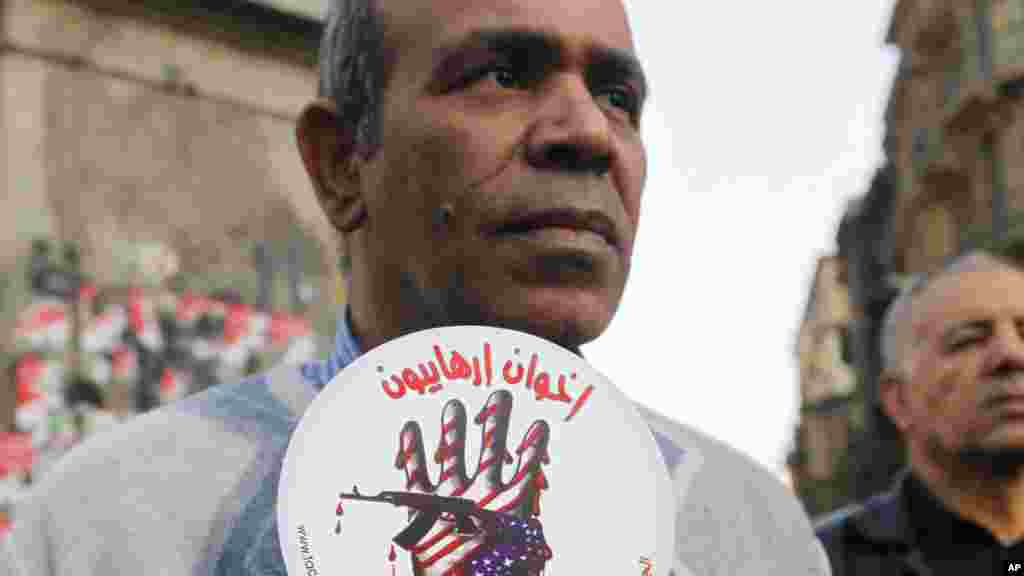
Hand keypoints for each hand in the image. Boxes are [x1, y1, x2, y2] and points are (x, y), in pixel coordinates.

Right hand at [394, 390, 551, 575]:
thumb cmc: (491, 572)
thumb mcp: (517, 550)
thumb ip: (523, 529)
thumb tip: (535, 522)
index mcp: (509, 503)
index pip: (525, 467)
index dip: (533, 446)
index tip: (540, 424)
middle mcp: (481, 494)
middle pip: (490, 448)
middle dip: (495, 421)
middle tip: (499, 395)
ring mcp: (451, 497)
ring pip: (453, 454)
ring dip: (453, 429)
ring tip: (455, 405)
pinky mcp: (422, 508)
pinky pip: (416, 474)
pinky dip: (412, 451)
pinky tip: (412, 428)